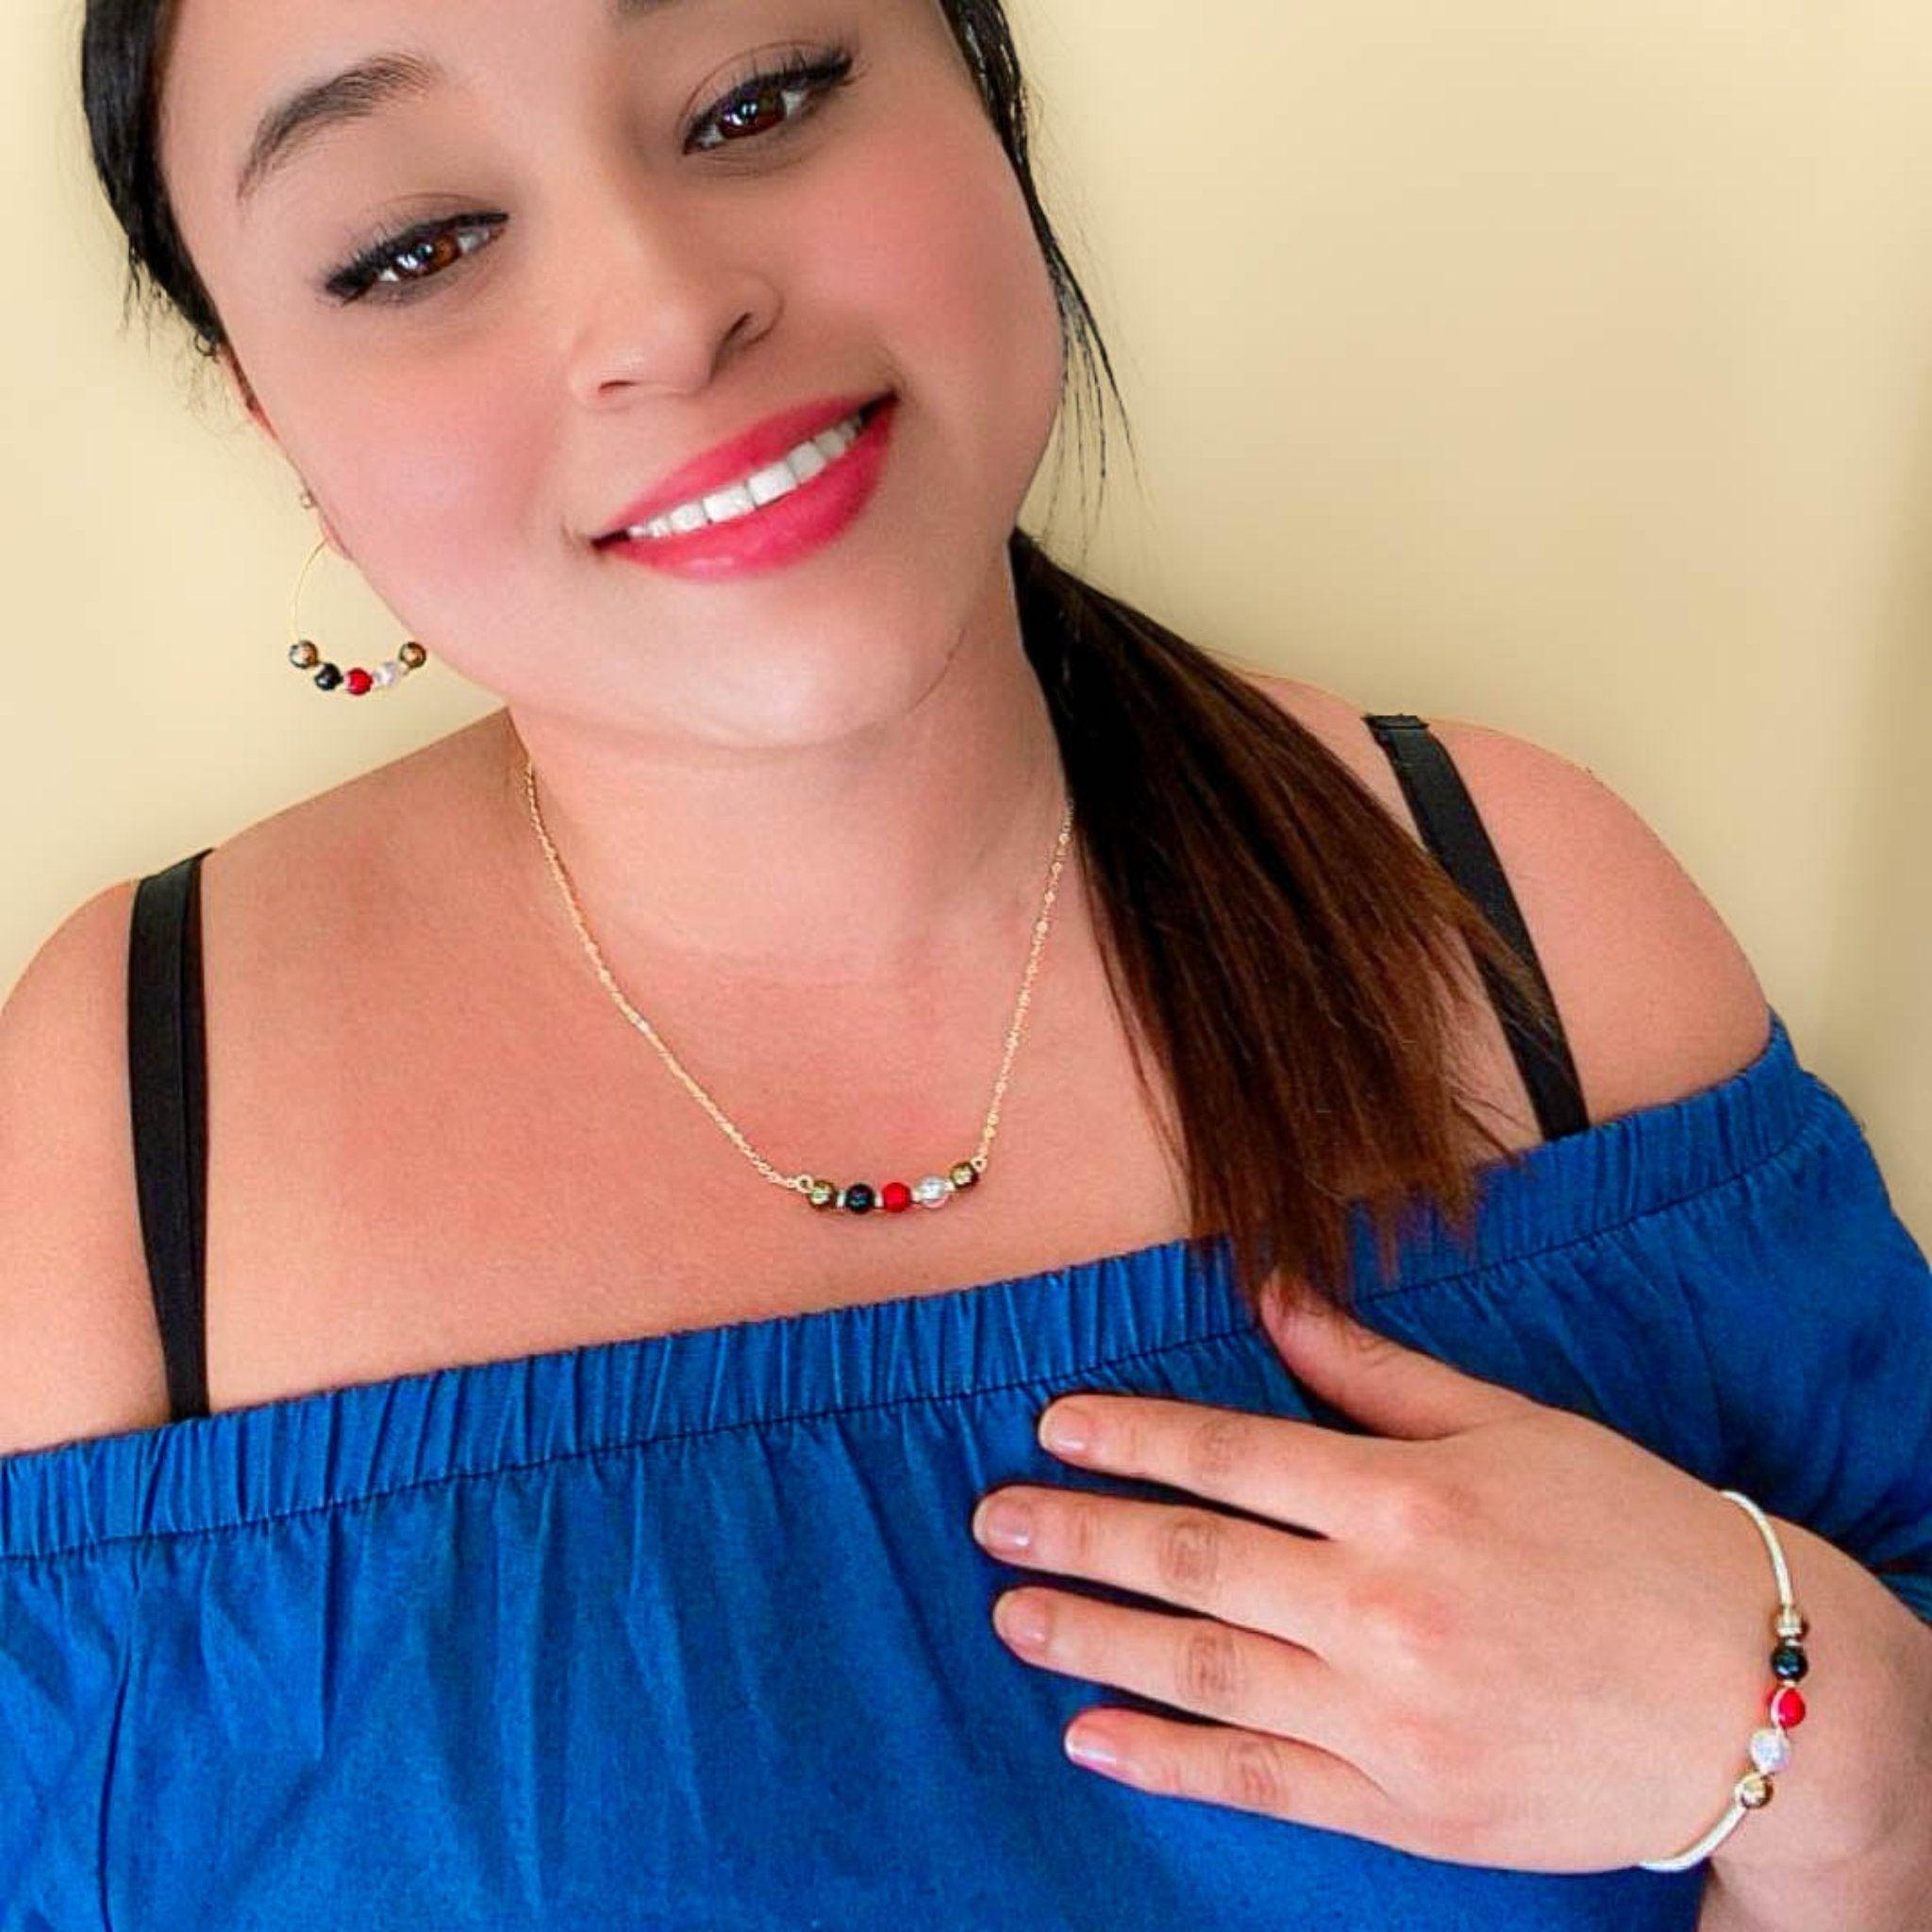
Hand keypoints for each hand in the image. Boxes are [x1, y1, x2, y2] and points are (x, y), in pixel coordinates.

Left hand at [969, 1280, 1790, 1872]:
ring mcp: (1388, 1717)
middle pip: (1191, 1559)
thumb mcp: (1514, 1426)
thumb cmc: (1633, 1536)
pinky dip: (1165, 1758)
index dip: (1130, 1437)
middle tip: (992, 1522)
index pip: (1230, 1454)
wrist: (1756, 1692)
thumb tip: (1270, 1295)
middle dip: (1079, 1535)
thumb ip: (1377, 1372)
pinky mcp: (1404, 1804)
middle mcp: (1383, 1606)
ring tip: (1013, 1616)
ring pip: (1201, 1669)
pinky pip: (1257, 1779)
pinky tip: (1091, 1738)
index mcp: (1407, 1497)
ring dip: (1092, 1641)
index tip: (1053, 1428)